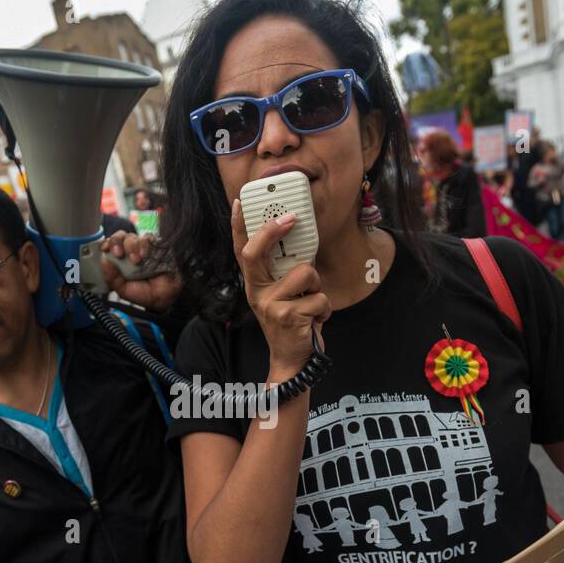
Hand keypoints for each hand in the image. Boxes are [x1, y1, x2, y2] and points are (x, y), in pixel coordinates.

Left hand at [100, 231, 180, 312]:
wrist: (163, 297)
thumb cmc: (143, 292)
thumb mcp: (123, 290)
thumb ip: (112, 278)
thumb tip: (104, 261)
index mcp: (119, 260)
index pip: (109, 245)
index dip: (106, 243)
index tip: (105, 249)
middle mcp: (130, 251)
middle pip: (120, 236)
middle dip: (117, 243)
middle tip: (119, 254)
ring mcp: (142, 248)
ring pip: (132, 237)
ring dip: (131, 247)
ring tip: (136, 261)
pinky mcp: (156, 246)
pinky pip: (148, 238)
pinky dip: (144, 245)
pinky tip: (145, 256)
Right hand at [231, 197, 330, 379]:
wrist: (294, 360)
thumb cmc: (292, 322)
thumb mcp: (285, 294)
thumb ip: (287, 270)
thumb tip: (301, 239)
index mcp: (255, 284)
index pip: (241, 250)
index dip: (238, 225)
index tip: (240, 202)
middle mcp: (256, 292)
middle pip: (254, 253)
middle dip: (273, 231)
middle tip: (292, 218)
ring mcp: (269, 305)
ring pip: (305, 272)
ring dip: (318, 286)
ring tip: (312, 301)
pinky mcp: (287, 316)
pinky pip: (318, 297)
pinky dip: (325, 308)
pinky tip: (317, 319)